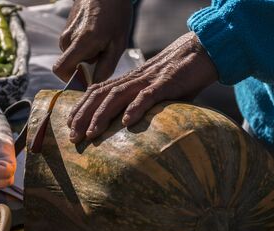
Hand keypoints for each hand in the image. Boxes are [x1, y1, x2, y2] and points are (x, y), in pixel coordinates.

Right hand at [53, 0, 132, 82]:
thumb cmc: (116, 14)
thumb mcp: (118, 44)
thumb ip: (106, 67)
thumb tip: (93, 84)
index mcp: (81, 42)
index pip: (60, 69)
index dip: (71, 80)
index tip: (87, 79)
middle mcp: (67, 39)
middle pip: (69, 67)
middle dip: (84, 68)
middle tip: (102, 56)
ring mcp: (65, 34)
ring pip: (72, 58)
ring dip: (86, 58)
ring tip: (101, 44)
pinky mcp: (66, 31)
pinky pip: (73, 49)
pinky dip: (85, 50)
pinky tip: (97, 38)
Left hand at [67, 32, 218, 142]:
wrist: (202, 50)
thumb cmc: (179, 75)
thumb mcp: (156, 91)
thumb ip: (143, 106)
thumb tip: (134, 128)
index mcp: (128, 81)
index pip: (97, 92)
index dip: (81, 108)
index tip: (70, 126)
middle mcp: (133, 80)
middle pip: (100, 95)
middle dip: (83, 116)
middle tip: (73, 137)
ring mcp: (148, 80)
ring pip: (117, 96)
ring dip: (101, 115)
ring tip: (90, 134)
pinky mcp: (166, 83)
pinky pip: (148, 95)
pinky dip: (136, 108)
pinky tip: (127, 122)